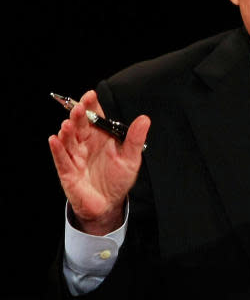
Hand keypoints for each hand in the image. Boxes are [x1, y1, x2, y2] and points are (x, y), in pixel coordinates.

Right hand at [48, 90, 149, 234]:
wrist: (109, 204)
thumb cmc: (118, 179)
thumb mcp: (131, 158)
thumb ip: (136, 139)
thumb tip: (144, 119)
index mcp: (101, 136)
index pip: (94, 117)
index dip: (91, 105)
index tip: (91, 95)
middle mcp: (86, 143)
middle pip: (80, 125)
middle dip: (78, 115)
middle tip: (79, 107)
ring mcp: (76, 157)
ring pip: (68, 140)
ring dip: (67, 131)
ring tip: (68, 124)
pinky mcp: (68, 172)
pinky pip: (61, 159)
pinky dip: (57, 149)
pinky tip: (54, 139)